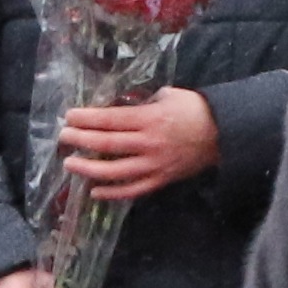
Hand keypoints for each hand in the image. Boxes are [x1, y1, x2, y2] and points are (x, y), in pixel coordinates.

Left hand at [56, 87, 218, 204]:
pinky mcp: (161, 180)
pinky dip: (113, 193)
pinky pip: (133, 190)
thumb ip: (142, 103)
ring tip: (70, 164)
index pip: (111, 119)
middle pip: (107, 144)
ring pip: (115, 171)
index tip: (69, 116)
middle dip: (81, 140)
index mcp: (150, 118)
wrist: (224, 132)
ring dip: (89, 168)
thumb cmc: (195, 109)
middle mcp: (149, 143)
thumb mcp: (169, 95)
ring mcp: (154, 165)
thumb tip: (118, 110)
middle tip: (63, 138)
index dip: (87, 119)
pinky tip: (95, 191)